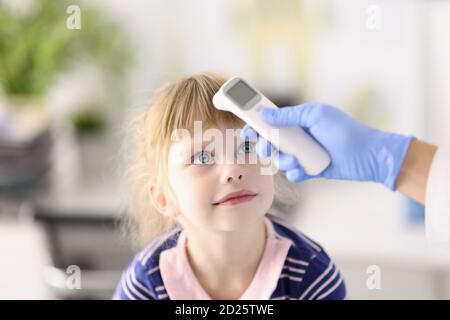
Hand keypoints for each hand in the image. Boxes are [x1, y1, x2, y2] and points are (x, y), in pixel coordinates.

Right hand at [240, 103, 414, 189]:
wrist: (367, 155)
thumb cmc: (344, 131)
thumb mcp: (316, 116)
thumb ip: (289, 115)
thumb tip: (265, 113)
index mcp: (297, 121)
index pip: (270, 122)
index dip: (256, 126)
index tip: (245, 132)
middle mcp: (298, 137)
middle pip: (270, 143)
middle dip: (265, 147)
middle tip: (267, 149)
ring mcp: (303, 154)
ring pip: (280, 160)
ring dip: (285, 161)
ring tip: (299, 160)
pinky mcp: (309, 169)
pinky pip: (293, 173)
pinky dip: (297, 173)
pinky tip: (306, 170)